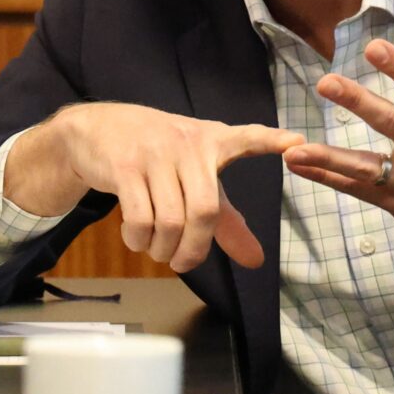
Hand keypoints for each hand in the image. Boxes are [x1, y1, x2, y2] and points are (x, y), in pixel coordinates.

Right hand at [8, 102, 301, 271]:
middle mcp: (188, 143)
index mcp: (212, 141)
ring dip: (163, 249)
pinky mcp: (124, 166)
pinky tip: (136, 239)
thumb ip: (226, 220)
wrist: (95, 129)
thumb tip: (256, 260)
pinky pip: (140, 218)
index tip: (299, 142)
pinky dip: (139, 240)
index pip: (247, 138)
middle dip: (194, 250)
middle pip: (206, 211)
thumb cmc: (156, 157)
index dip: (272, 140)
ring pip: (171, 220)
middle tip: (182, 263)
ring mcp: (155, 153)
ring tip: (157, 251)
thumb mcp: (194, 179)